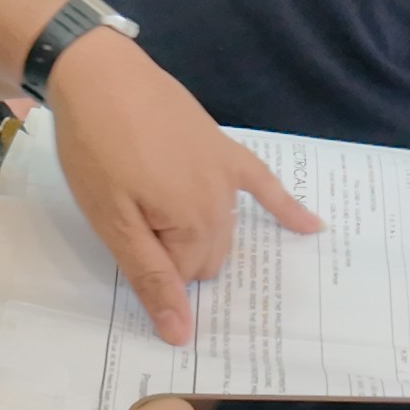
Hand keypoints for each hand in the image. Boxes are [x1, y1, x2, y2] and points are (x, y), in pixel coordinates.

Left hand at [41, 33, 317, 343]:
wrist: (99, 75)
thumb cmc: (96, 150)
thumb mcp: (111, 221)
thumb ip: (150, 276)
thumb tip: (181, 334)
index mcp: (194, 222)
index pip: (185, 276)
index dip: (150, 264)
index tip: (123, 236)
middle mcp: (222, 201)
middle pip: (206, 256)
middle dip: (173, 253)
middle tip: (132, 223)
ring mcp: (226, 171)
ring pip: (222, 227)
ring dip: (197, 232)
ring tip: (156, 205)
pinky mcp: (223, 146)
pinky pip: (262, 182)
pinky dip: (286, 208)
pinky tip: (314, 228)